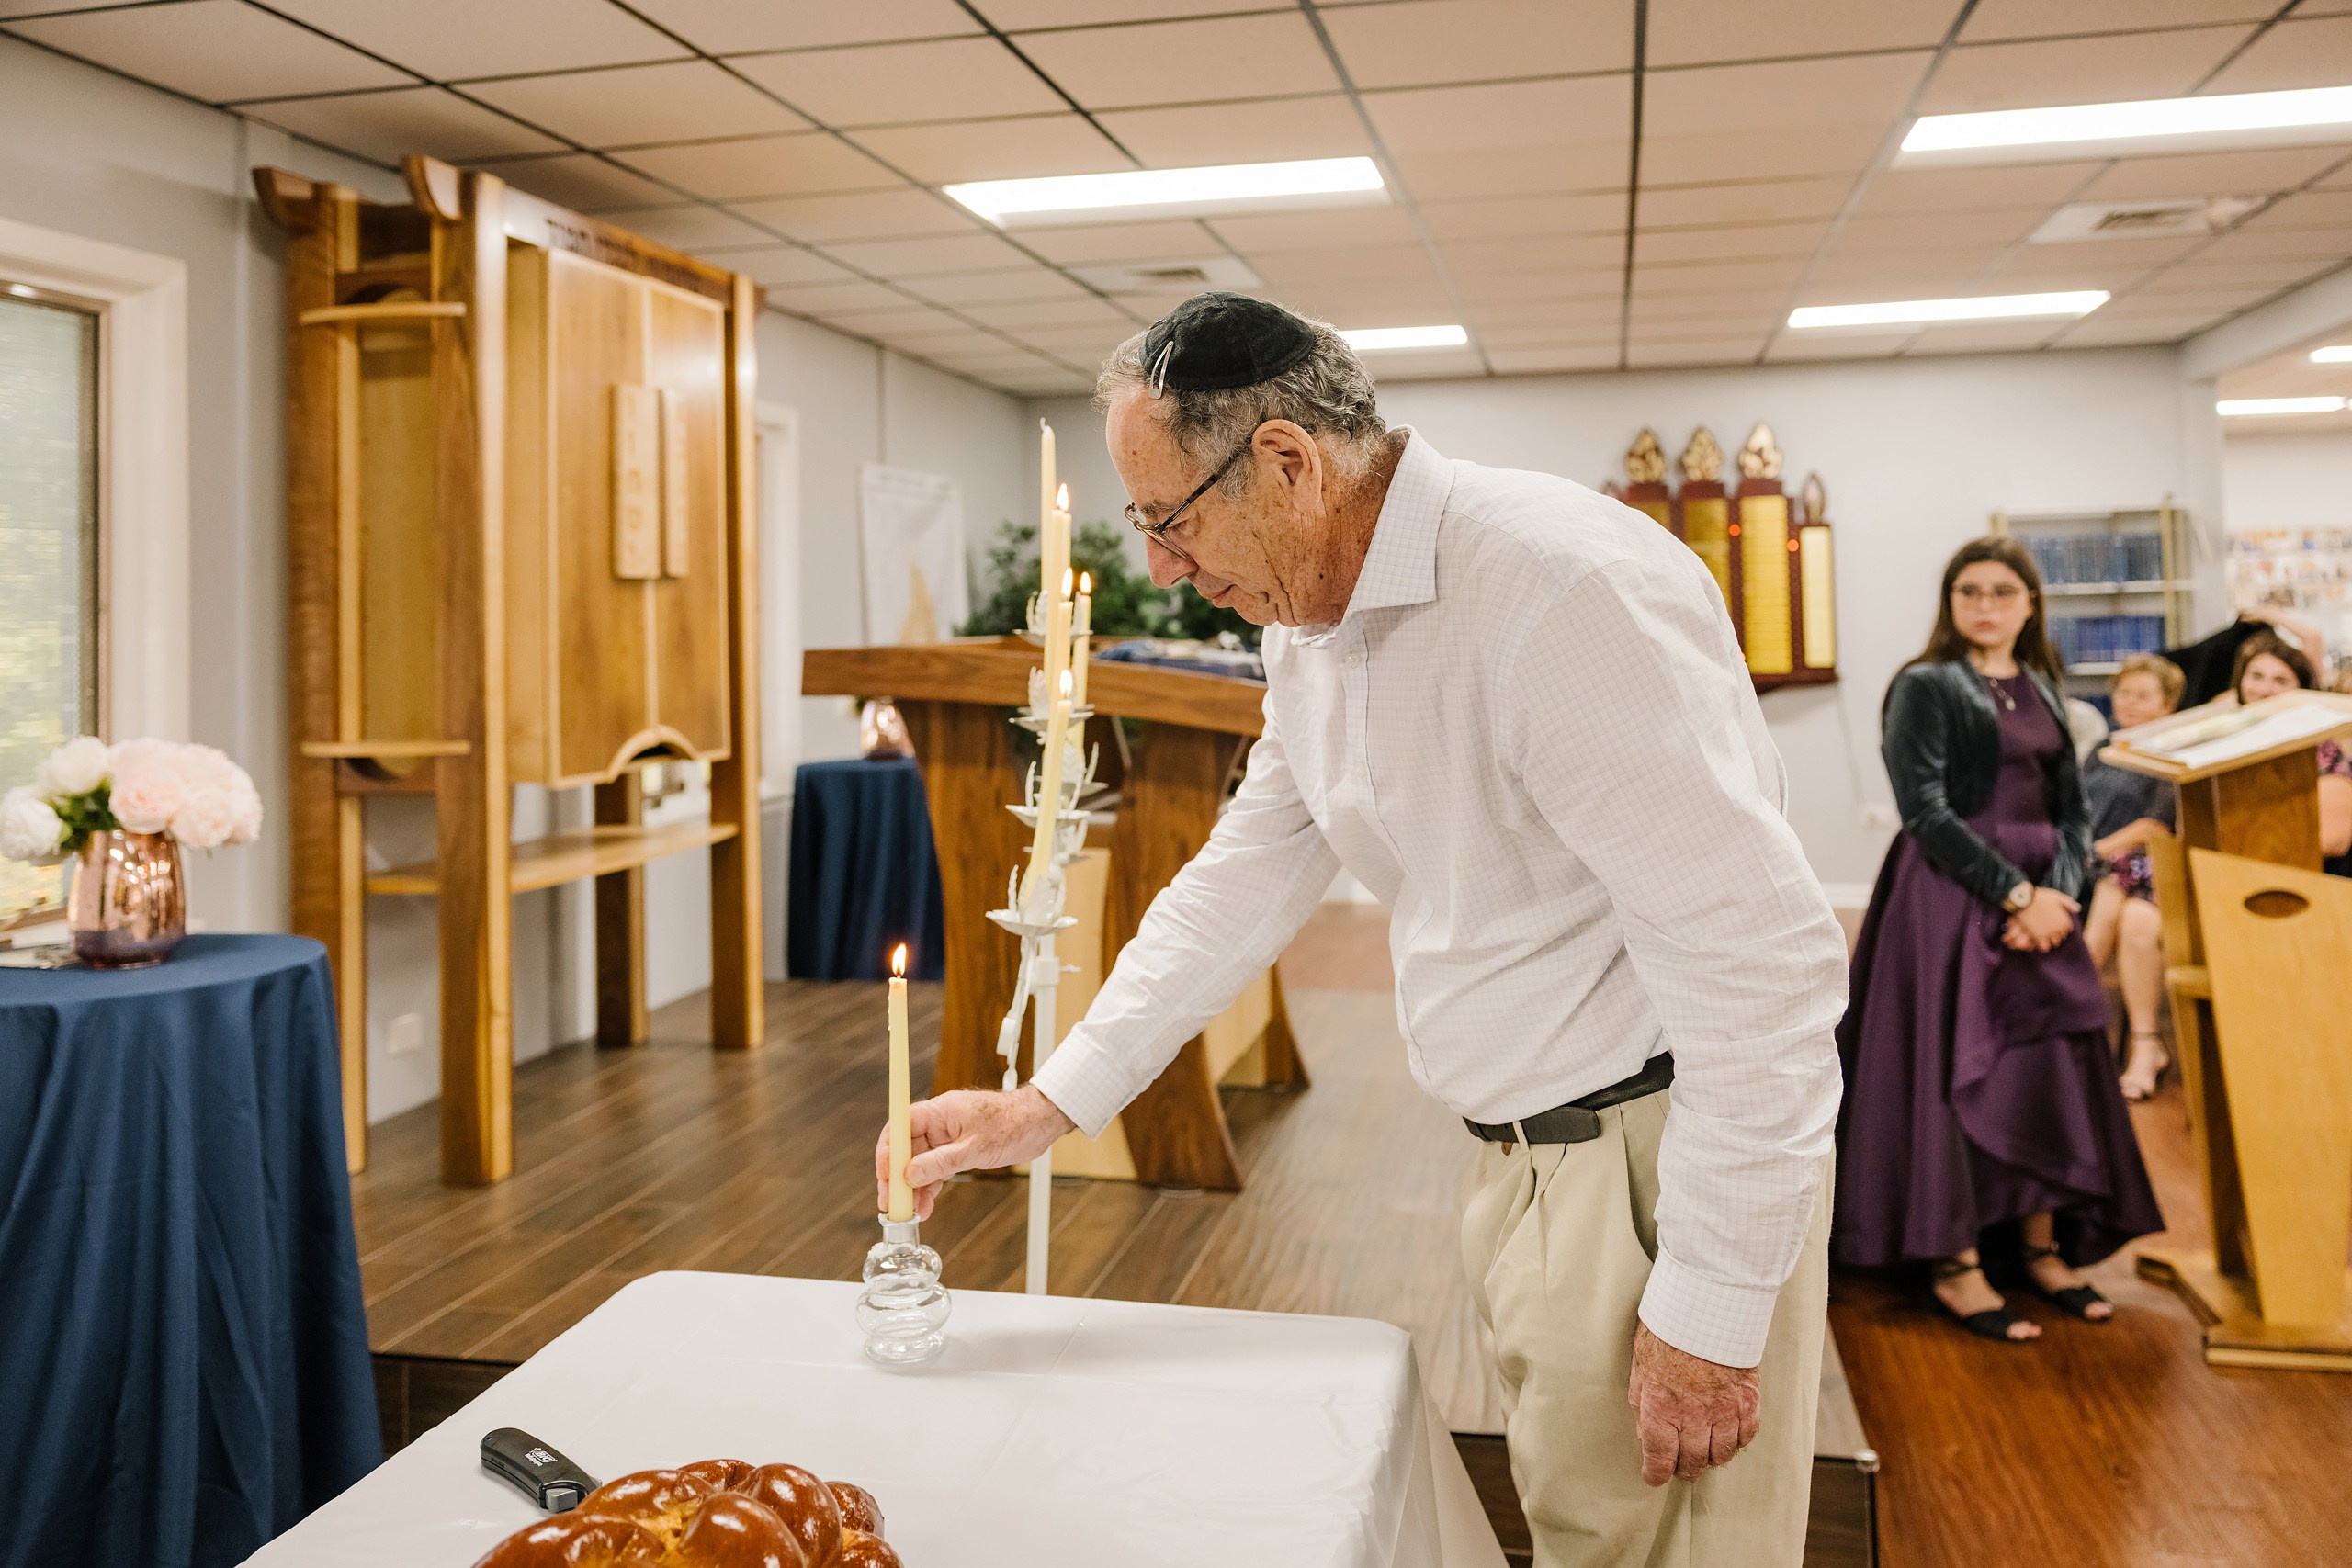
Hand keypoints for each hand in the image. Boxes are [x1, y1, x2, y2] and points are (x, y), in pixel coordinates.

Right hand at [873, 1085, 1074, 1219]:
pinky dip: (931, 1186)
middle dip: (898, 1176)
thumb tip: (910, 1175)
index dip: (888, 1151)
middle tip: (892, 1203)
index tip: (884, 1175)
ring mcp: (948, 1137)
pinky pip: (937, 1169)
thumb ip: (941, 1162)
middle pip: (906, 1148)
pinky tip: (926, 1205)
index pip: (900, 1127)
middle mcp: (940, 1122)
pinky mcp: (959, 1150)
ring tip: (910, 1211)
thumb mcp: (975, 1148)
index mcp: (940, 1111)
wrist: (1039, 1123)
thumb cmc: (1013, 1124)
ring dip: (914, 1187)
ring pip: (921, 1162)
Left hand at [1626, 1323, 1759, 1485]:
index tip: (1654, 1476)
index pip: (1659, 1458)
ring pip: (1720, 1455)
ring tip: (1703, 1448)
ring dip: (1710, 1456)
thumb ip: (1643, 1405)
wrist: (1705, 1307)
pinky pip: (1746, 1437)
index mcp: (1661, 1408)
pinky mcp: (1748, 1402)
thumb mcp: (1640, 1369)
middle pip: (1692, 1463)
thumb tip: (1645, 1434)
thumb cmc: (1667, 1333)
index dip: (1656, 1474)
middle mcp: (1693, 1416)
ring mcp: (1724, 1411)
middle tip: (1681, 1465)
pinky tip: (1727, 1433)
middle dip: (1684, 1468)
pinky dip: (1736, 1440)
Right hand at [2006, 887, 2077, 950]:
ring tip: (2043, 936)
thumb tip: (2078, 908)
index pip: (2067, 929)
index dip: (2061, 926)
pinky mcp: (2037, 937)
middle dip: (2055, 934)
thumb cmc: (2041, 897)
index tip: (2054, 923)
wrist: (2024, 900)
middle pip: (2060, 937)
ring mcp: (2048, 934)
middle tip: (2047, 929)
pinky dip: (2042, 944)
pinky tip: (2038, 939)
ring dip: (2050, 940)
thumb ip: (2068, 903)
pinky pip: (2044, 947)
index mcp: (2065, 920)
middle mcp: (2058, 929)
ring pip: (2053, 943)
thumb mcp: (2057, 897)